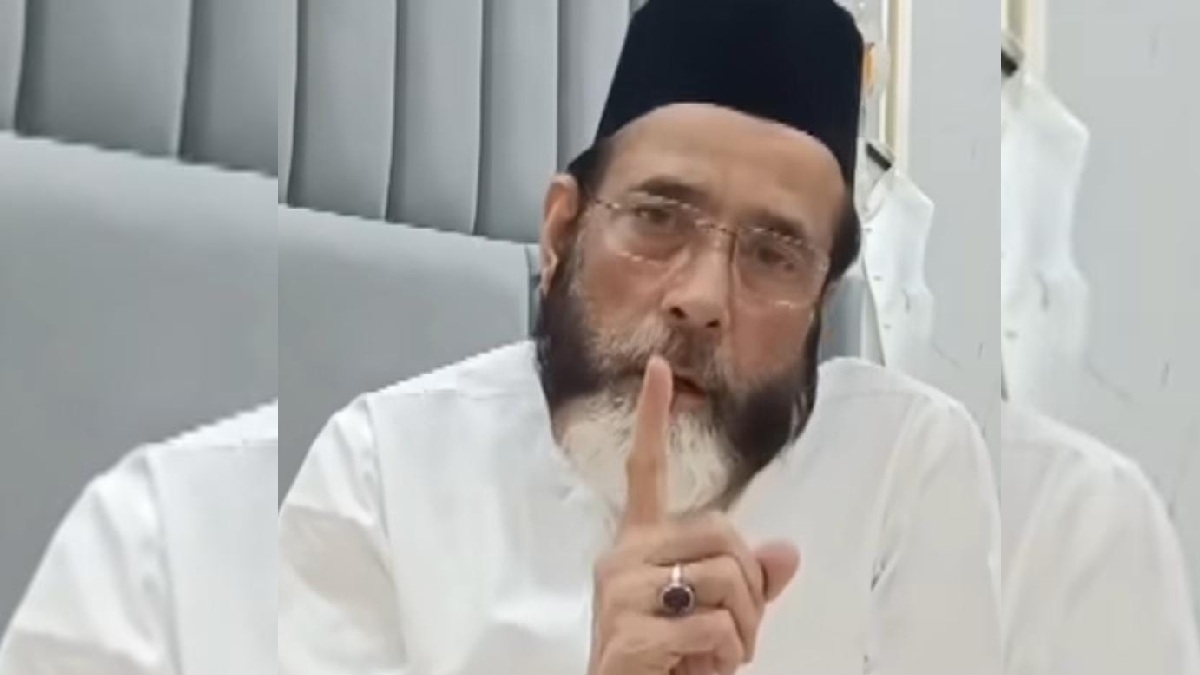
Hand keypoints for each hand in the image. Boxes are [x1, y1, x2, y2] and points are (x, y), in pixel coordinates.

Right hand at [587, 356, 800, 674]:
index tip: (659, 369)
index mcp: (640, 545)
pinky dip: (725, 656)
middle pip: (721, 534)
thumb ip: (748, 582)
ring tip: (716, 656)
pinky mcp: (628, 631)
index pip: (645, 470)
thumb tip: (787, 552)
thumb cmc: (669, 662)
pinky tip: (698, 668)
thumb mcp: (715, 617)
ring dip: (743, 630)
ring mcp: (620, 592)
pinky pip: (712, 626)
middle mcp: (623, 557)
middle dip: (752, 589)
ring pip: (725, 581)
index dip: (654, 419)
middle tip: (738, 632)